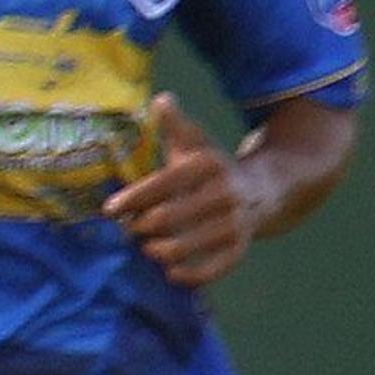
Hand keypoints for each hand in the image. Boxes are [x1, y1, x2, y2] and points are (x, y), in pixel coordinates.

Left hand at [105, 93, 254, 288]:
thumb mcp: (197, 144)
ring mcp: (235, 223)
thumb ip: (176, 125)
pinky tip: (171, 274)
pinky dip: (192, 276)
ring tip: (146, 248)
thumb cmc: (214, 168)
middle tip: (128, 230)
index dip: (135, 197)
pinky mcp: (241, 248)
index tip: (109, 210)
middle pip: (171, 217)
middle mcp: (225, 193)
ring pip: (189, 246)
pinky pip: (216, 269)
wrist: (265, 190)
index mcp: (209, 165)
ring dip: (160, 252)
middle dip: (142, 227)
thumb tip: (161, 98)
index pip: (165, 182)